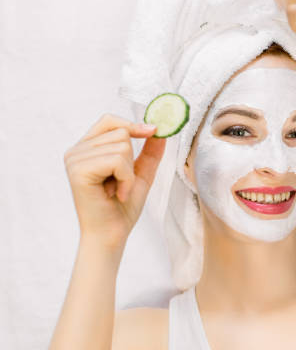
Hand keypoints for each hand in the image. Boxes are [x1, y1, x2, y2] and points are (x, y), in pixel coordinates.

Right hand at [64, 114, 165, 248]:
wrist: (111, 234)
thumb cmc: (122, 207)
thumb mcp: (140, 174)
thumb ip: (149, 152)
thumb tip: (160, 130)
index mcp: (87, 148)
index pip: (109, 120)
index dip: (132, 124)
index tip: (153, 130)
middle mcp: (76, 150)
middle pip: (120, 132)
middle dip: (131, 160)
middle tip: (121, 183)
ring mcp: (75, 159)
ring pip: (122, 146)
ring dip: (129, 173)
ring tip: (118, 190)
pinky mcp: (78, 170)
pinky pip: (117, 161)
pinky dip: (126, 179)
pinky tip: (117, 193)